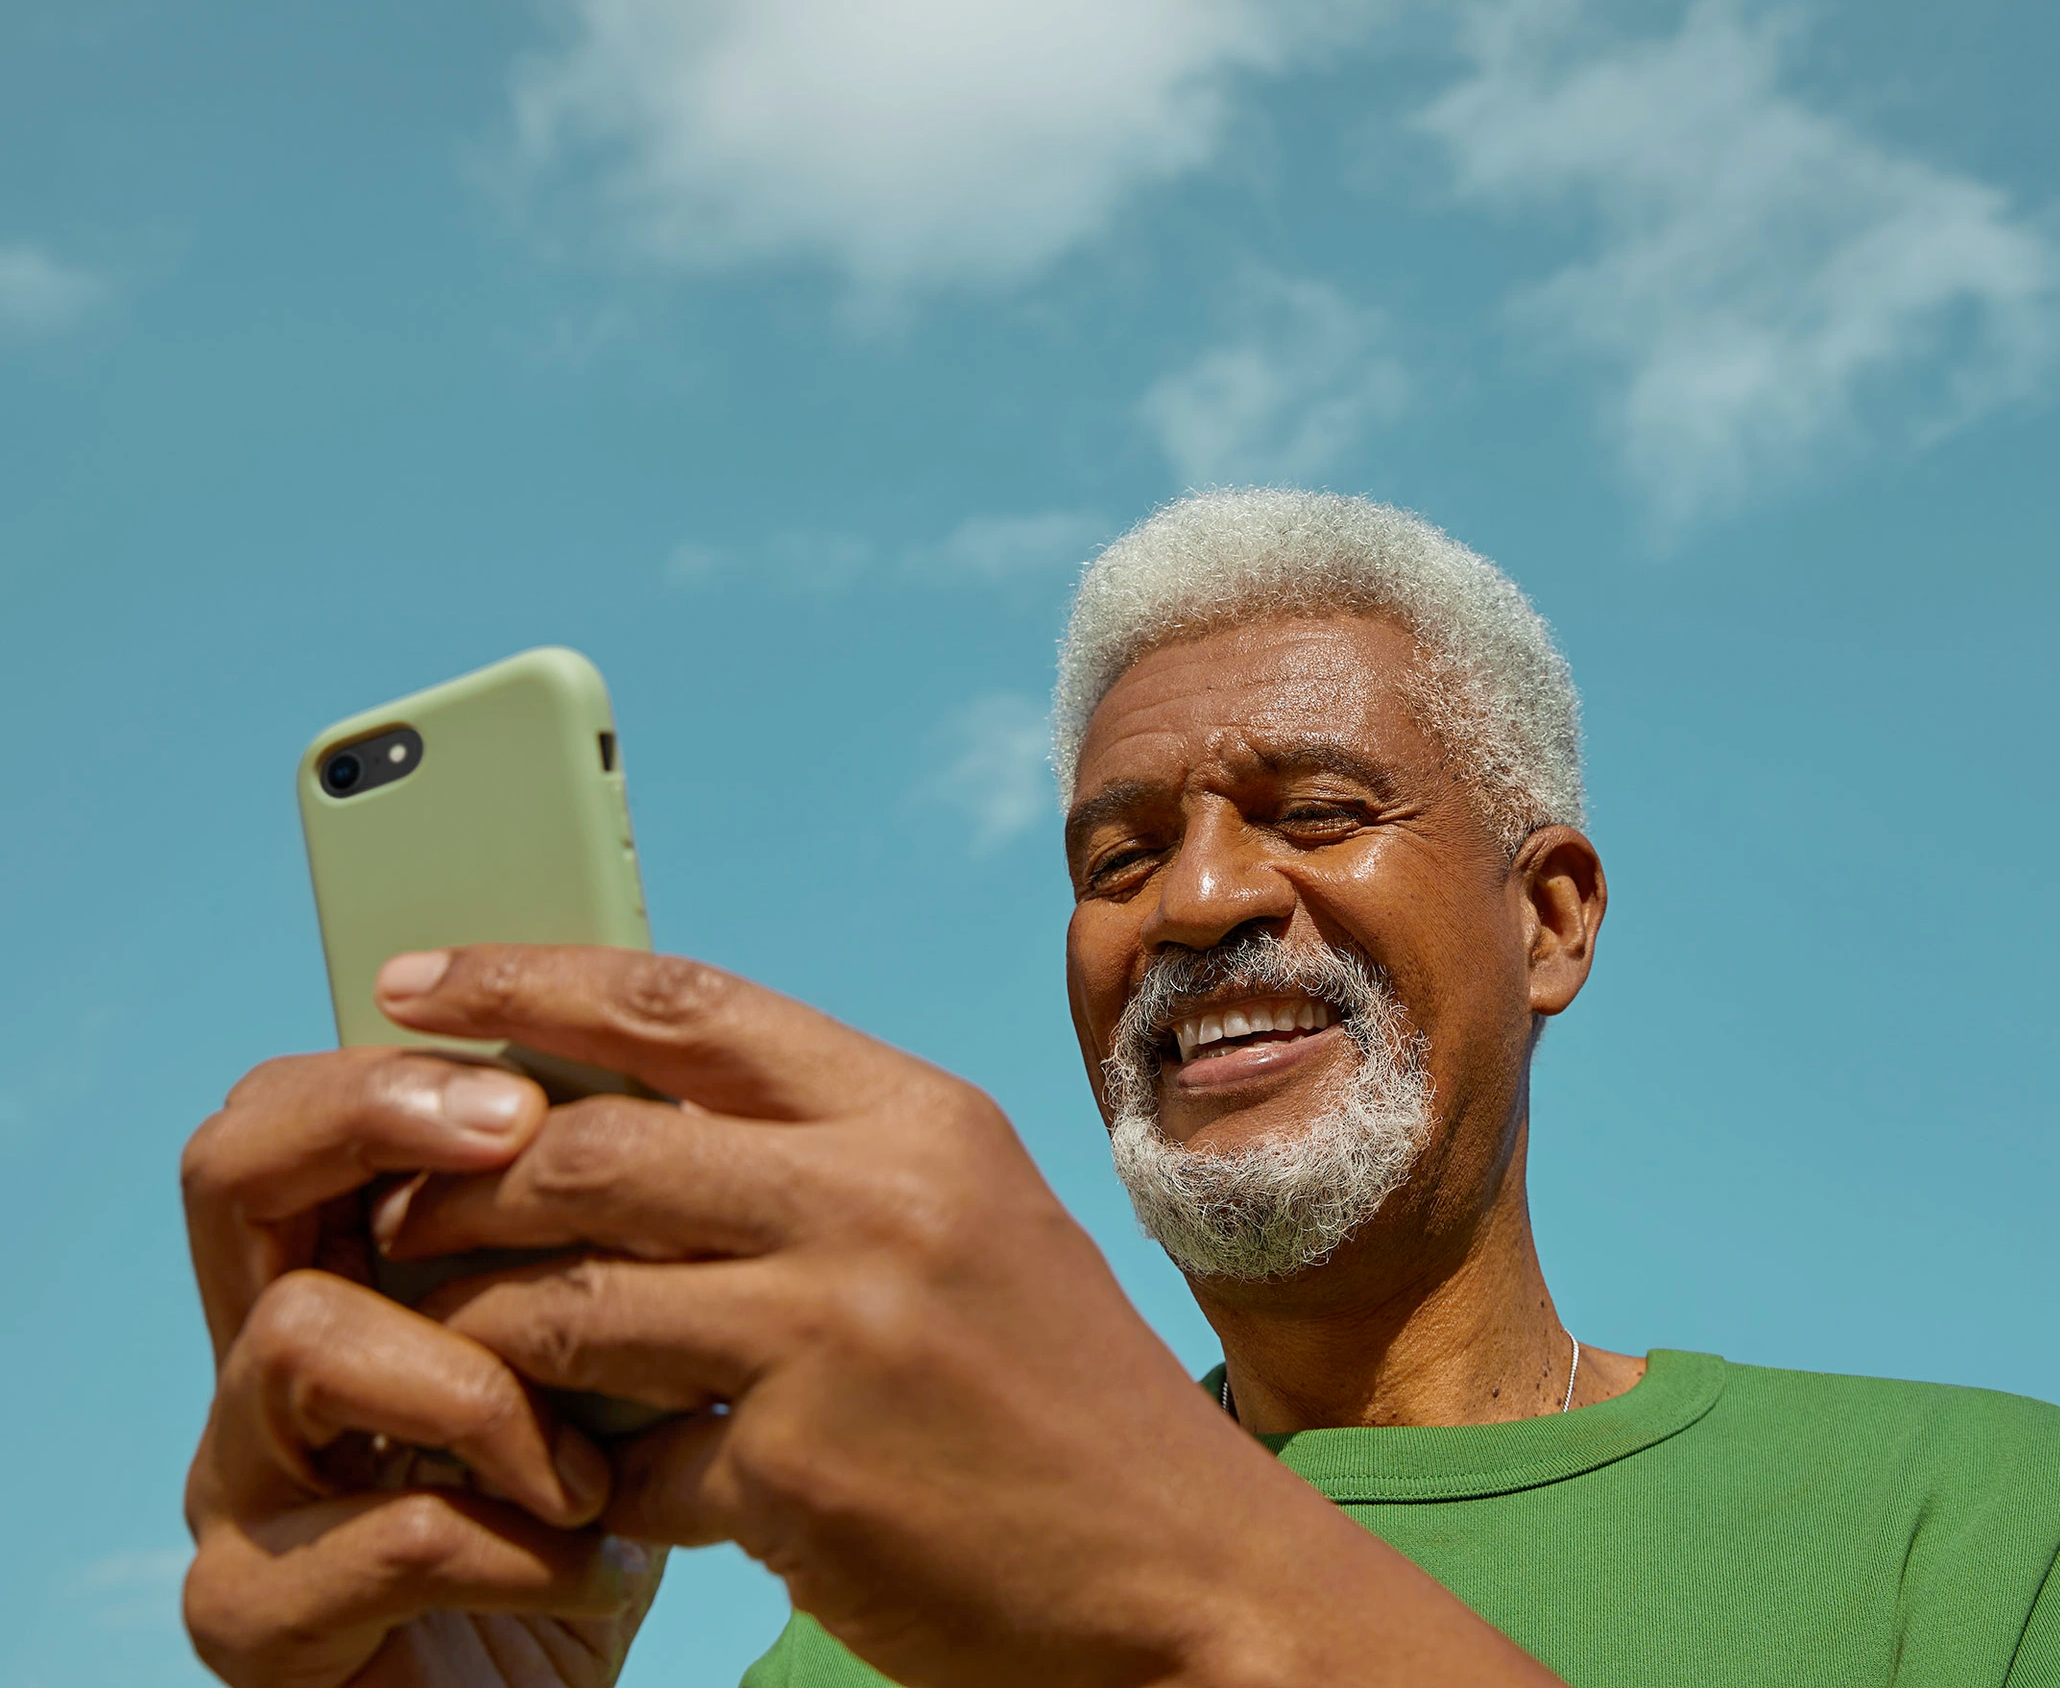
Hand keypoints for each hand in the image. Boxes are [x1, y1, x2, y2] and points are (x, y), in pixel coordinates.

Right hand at [180, 1046, 663, 1687]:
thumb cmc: (610, 1512)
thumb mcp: (625, 1343)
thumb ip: (610, 1232)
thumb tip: (685, 1087)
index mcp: (348, 1273)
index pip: (305, 1105)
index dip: (400, 1059)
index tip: (531, 1070)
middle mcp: (264, 1363)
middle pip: (232, 1172)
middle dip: (372, 1124)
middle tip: (514, 1136)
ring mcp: (241, 1490)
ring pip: (304, 1338)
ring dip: (484, 1383)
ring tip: (592, 1465)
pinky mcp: (254, 1621)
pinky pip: (390, 1529)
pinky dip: (525, 1545)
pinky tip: (602, 1567)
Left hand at [376, 944, 1562, 1687]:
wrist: (1184, 1563)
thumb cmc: (1058, 1390)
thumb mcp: (966, 1224)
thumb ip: (823, 1159)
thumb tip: (621, 1124)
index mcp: (923, 1115)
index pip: (688, 1003)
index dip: (531, 979)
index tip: (413, 981)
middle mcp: (883, 1196)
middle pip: (594, 1142)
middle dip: (460, 1177)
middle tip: (391, 1209)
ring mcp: (841, 1332)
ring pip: (568, 1297)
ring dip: (476, 1331)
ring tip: (439, 1350)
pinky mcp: (802, 1473)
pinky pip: (622, 1456)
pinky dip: (577, 1475)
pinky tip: (574, 1491)